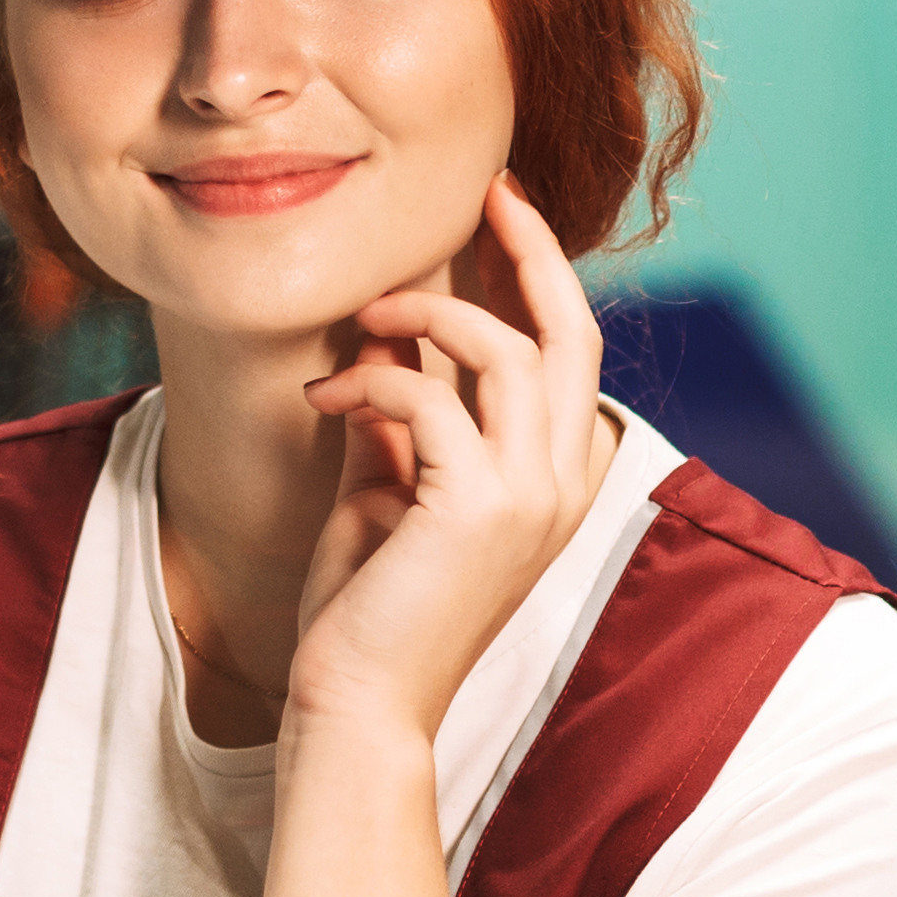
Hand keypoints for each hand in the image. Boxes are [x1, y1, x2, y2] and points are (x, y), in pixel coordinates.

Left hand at [285, 180, 614, 748]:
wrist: (356, 704)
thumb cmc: (368, 610)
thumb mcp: (388, 490)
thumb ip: (402, 419)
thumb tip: (387, 342)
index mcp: (554, 482)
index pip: (570, 353)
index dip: (540, 274)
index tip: (497, 212)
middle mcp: (562, 485)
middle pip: (571, 332)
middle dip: (528, 250)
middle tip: (483, 193)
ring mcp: (531, 497)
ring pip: (507, 350)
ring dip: (426, 315)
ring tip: (362, 318)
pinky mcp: (480, 507)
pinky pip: (430, 394)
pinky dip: (372, 377)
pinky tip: (325, 394)